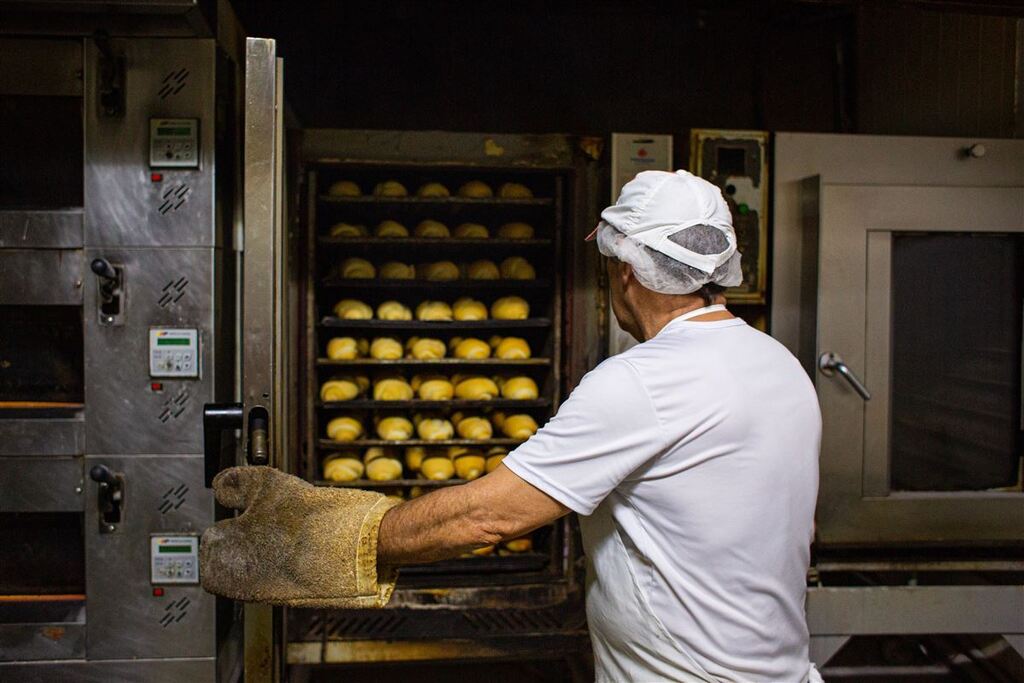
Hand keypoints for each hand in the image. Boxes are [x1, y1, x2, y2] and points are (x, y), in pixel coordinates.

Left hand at [199, 467, 400, 607]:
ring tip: (289, 527)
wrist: (358, 546)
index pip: (211, 540)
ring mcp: (265, 593)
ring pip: (255, 565)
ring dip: (265, 547)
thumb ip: (236, 483)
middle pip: (231, 555)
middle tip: (267, 516)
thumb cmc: (308, 517)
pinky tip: (304, 542)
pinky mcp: (290, 597)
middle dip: (244, 537)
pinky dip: (285, 560)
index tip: (245, 507)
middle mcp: (238, 586)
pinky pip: (277, 575)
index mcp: (221, 563)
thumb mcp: (265, 484)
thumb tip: (221, 484)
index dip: (230, 518)